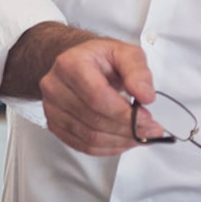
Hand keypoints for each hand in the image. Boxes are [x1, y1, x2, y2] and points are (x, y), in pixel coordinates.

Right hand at [38, 36, 158, 155]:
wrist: (77, 63)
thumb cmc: (99, 58)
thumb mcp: (124, 53)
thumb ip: (137, 71)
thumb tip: (145, 95)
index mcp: (71, 64)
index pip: (97, 97)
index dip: (124, 113)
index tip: (146, 118)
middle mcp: (55, 86)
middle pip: (94, 120)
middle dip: (127, 130)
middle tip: (149, 130)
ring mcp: (51, 108)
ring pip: (89, 137)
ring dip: (120, 141)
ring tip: (139, 135)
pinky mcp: (54, 124)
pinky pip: (83, 146)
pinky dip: (107, 149)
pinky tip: (122, 141)